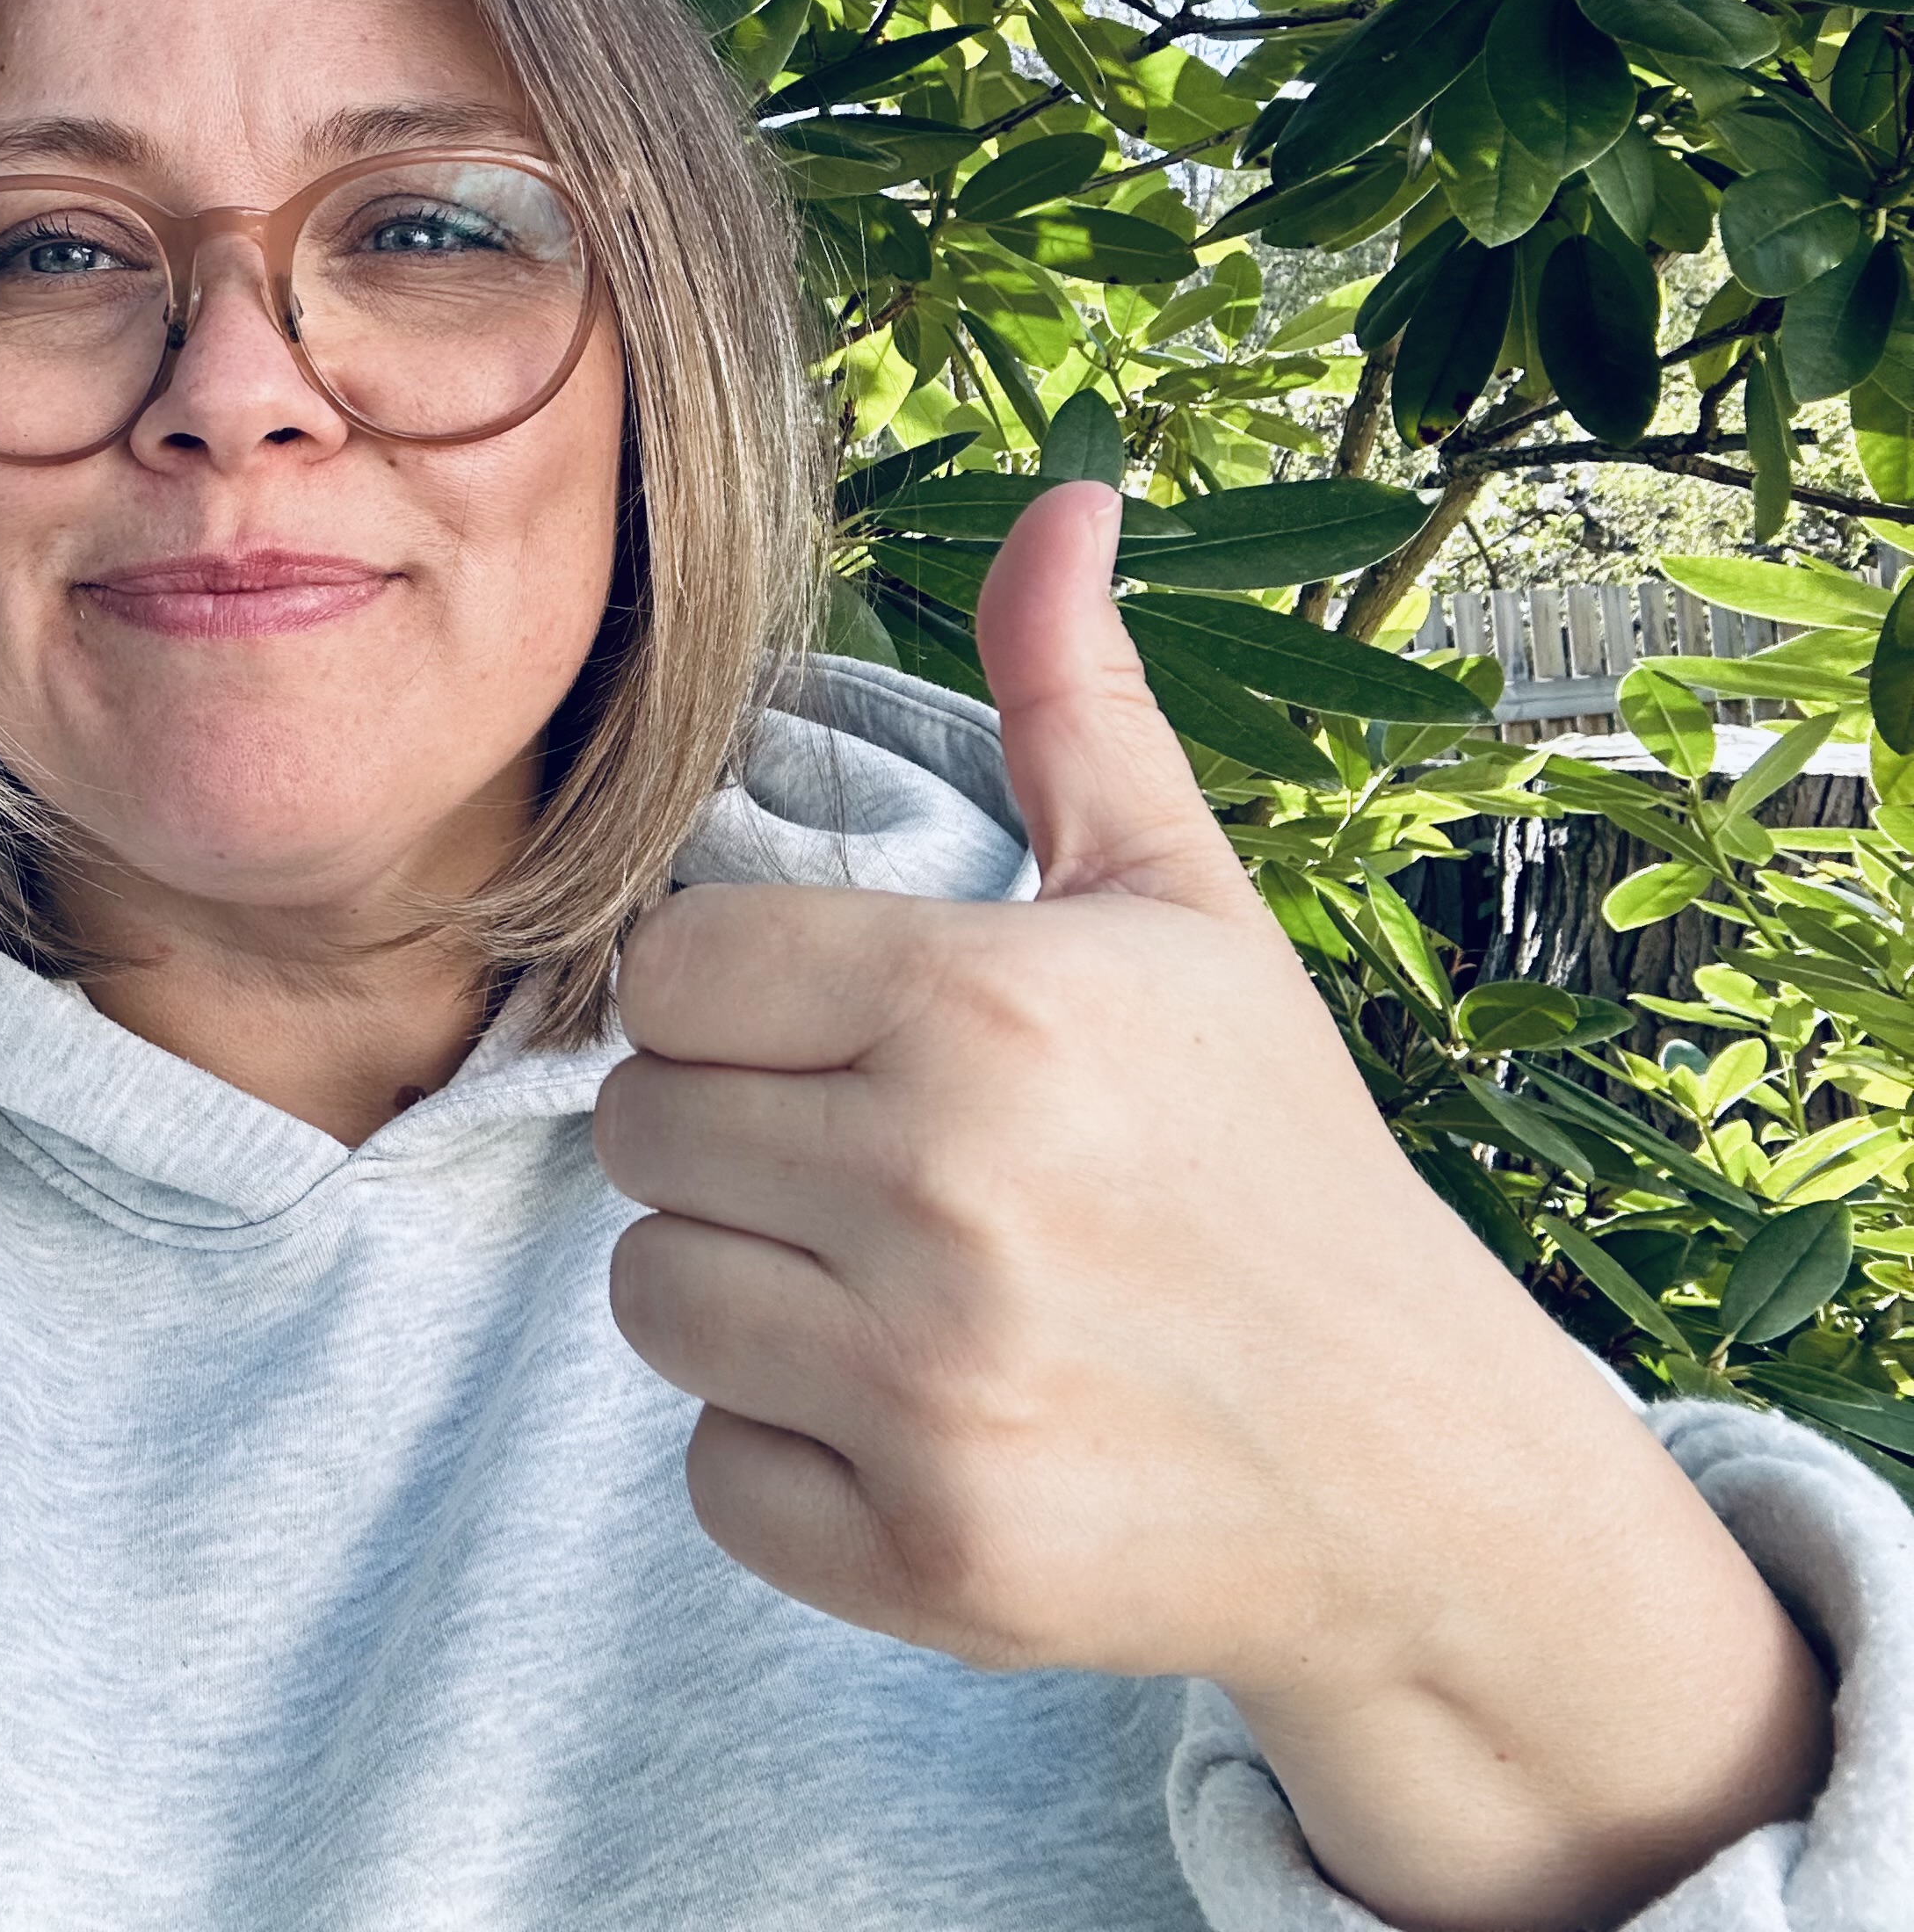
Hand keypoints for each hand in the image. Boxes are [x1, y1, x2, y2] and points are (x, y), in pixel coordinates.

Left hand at [596, 480, 1828, 1928]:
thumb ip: (1073, 706)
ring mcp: (936, 1393)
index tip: (820, 1034)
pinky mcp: (928, 1559)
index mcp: (989, 1012)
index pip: (670, 974)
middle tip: (855, 1162)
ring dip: (739, 1291)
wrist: (1417, 1465)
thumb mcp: (1182, 909)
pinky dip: (784, 1453)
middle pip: (640, 1134)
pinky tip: (911, 1412)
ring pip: (651, 1301)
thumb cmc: (1270, 1157)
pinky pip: (711, 1473)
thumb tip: (1060, 498)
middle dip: (726, 1140)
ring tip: (883, 1283)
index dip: (726, 1001)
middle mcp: (950, 1198)